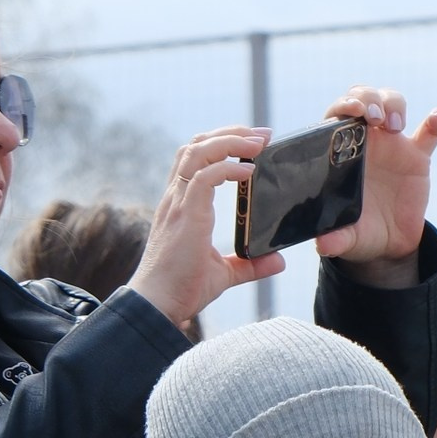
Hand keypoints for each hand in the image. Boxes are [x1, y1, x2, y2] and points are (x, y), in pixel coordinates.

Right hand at [124, 126, 284, 327]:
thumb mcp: (224, 273)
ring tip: (259, 141)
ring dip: (230, 142)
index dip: (221, 144)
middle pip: (196, 146)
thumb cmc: (182, 288)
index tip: (252, 143)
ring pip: (197, 153)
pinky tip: (250, 171)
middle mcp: (176, 197)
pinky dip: (228, 168)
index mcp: (182, 204)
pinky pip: (205, 177)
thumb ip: (250, 264)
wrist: (158, 304)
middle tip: (262, 134)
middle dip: (229, 133)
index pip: (195, 159)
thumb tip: (278, 260)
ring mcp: (178, 203)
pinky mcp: (185, 215)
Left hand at [311, 86, 436, 282]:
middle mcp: (364, 139)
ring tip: (394, 125)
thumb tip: (325, 246)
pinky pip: (429, 133)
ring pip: (392, 103)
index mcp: (340, 150)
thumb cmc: (359, 233)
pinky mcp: (417, 157)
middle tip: (374, 117)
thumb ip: (335, 238)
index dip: (344, 105)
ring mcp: (392, 145)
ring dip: (393, 104)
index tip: (354, 112)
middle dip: (368, 98)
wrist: (388, 244)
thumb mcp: (346, 237)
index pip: (337, 114)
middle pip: (364, 97)